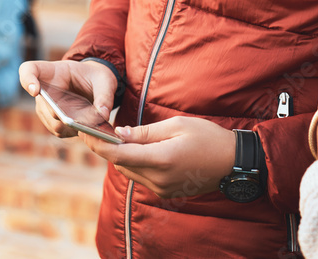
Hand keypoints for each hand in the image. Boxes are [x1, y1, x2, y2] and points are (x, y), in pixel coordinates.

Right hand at [19, 59, 117, 137]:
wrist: (95, 84)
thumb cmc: (96, 77)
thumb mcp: (104, 80)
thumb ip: (104, 96)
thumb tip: (102, 115)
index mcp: (53, 71)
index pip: (28, 71)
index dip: (27, 80)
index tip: (35, 91)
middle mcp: (44, 90)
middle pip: (43, 105)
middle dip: (61, 113)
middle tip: (78, 120)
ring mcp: (46, 108)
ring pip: (52, 122)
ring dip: (71, 126)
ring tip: (89, 125)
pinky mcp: (53, 122)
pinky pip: (60, 131)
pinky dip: (74, 132)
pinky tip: (87, 128)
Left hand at [78, 116, 237, 198]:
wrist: (233, 162)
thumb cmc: (207, 137)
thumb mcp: (176, 125)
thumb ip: (144, 132)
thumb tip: (118, 134)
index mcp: (161, 159)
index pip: (119, 154)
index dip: (98, 143)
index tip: (84, 131)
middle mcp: (159, 179)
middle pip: (121, 164)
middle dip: (106, 148)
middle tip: (95, 128)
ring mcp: (163, 189)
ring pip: (129, 172)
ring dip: (120, 156)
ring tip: (112, 136)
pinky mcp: (167, 192)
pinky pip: (141, 177)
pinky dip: (134, 163)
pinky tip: (133, 149)